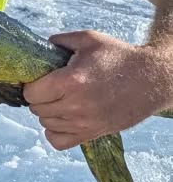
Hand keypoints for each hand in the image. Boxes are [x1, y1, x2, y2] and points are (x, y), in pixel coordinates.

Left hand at [22, 29, 172, 148]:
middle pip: (36, 109)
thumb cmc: (119, 57)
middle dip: (39, 97)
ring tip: (61, 100)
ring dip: (48, 112)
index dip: (31, 85)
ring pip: (46, 124)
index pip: (31, 93)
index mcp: (71, 81)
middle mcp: (75, 106)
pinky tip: (63, 118)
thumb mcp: (88, 39)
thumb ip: (59, 41)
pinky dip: (55, 131)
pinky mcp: (92, 134)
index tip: (40, 79)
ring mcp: (84, 123)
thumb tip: (40, 47)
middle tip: (51, 88)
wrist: (151, 79)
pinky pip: (58, 142)